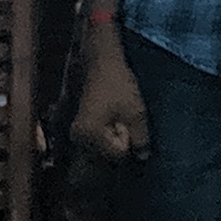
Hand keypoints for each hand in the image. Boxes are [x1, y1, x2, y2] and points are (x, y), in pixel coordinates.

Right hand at [70, 41, 147, 165]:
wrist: (101, 63)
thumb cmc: (118, 85)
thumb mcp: (136, 112)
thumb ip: (140, 138)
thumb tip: (142, 157)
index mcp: (89, 136)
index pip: (118, 153)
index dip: (128, 137)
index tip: (124, 117)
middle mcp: (78, 139)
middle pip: (110, 153)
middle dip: (121, 138)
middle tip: (120, 115)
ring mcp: (77, 134)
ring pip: (106, 147)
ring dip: (115, 135)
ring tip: (115, 113)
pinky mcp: (81, 129)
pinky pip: (100, 140)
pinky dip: (109, 131)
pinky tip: (110, 114)